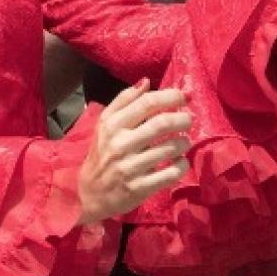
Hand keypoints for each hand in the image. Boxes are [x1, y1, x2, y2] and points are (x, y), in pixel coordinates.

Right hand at [78, 81, 191, 224]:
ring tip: (184, 141)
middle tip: (189, 120)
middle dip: (183, 119)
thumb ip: (124, 101)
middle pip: (161, 124)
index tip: (184, 97)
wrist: (88, 194)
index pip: (147, 103)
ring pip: (170, 148)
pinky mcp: (139, 188)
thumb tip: (146, 81)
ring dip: (184, 142)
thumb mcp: (105, 125)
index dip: (171, 97)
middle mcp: (120, 144)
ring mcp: (130, 167)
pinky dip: (182, 165)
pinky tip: (180, 162)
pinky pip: (171, 173)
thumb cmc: (101, 154)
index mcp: (112, 125)